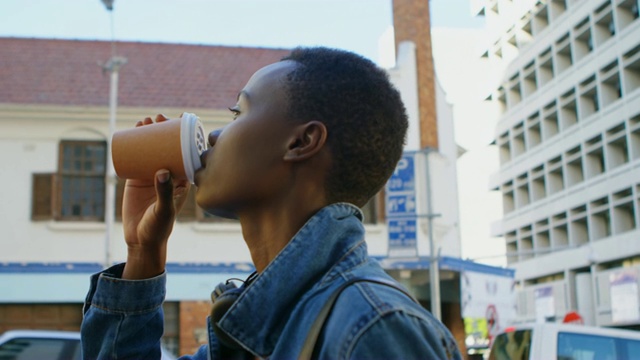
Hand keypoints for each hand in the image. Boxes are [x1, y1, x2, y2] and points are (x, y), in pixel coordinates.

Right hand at [121, 114, 190, 278]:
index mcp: (183, 179)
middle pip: (169, 146)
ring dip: (150, 132)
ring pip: (153, 149)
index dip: (183, 135)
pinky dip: (135, 144)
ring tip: (143, 121)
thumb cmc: (159, 227)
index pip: (187, 151)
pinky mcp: (137, 179)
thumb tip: (163, 171)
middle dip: (164, 129)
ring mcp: (153, 175)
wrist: (140, 240)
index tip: (178, 120)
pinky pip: (137, 156)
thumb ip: (164, 192)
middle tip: (157, 118)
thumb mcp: (164, 209)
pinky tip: (133, 131)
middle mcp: (170, 174)